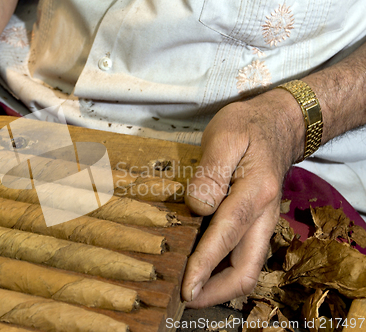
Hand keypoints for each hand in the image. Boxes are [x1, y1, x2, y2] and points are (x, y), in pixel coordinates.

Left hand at [181, 88, 304, 307]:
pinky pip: (244, 255)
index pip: (226, 236)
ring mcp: (263, 222)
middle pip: (247, 268)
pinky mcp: (257, 222)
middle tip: (186, 298)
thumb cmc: (247, 127)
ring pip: (248, 267)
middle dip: (216, 291)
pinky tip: (204, 270)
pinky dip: (225, 270)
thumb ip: (210, 173)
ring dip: (221, 285)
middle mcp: (264, 215)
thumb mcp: (224, 136)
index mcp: (255, 192)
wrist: (278, 124)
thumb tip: (197, 208)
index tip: (185, 286)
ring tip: (192, 292)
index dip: (204, 264)